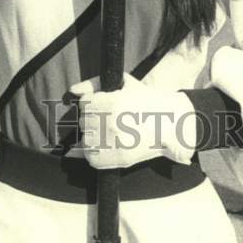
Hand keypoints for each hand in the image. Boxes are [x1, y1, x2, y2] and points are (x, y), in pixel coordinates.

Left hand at [68, 73, 196, 169]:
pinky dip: (96, 153)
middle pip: (84, 121)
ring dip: (94, 135)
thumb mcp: (123, 83)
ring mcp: (115, 143)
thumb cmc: (145, 100)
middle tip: (110, 118)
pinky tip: (108, 144)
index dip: (94, 103)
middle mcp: (112, 123)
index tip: (105, 105)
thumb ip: (93, 83)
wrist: (170, 123)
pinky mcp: (118, 159)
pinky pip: (92, 158)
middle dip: (94, 119)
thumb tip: (72, 90)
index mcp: (112, 103)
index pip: (84, 104)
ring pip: (86, 140)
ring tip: (110, 131)